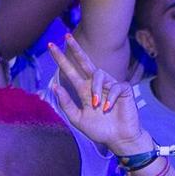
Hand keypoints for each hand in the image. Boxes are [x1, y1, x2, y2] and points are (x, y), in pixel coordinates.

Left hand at [45, 40, 145, 155]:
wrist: (118, 139)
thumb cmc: (100, 130)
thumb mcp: (78, 119)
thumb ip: (66, 104)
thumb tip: (55, 86)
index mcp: (84, 90)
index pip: (71, 71)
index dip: (62, 59)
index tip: (51, 46)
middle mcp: (96, 85)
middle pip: (85, 62)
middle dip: (76, 49)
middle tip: (67, 37)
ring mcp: (110, 86)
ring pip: (99, 75)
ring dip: (96, 89)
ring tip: (95, 105)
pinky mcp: (124, 90)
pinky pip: (115, 87)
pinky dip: (109, 98)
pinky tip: (107, 108)